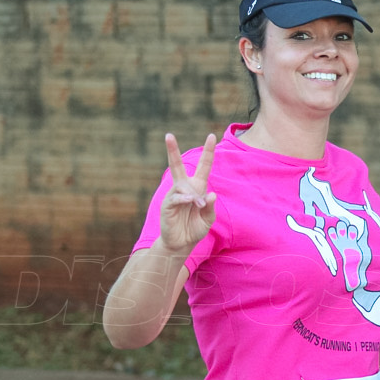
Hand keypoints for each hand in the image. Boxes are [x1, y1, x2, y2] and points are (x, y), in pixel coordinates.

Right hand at [158, 133, 216, 252]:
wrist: (182, 244)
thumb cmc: (195, 228)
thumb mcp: (208, 218)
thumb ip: (210, 207)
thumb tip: (210, 195)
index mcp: (197, 187)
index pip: (203, 166)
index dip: (208, 151)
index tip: (212, 135)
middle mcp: (184, 188)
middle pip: (176, 165)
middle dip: (172, 150)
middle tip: (168, 135)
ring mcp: (174, 195)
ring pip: (182, 185)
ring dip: (193, 195)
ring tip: (199, 206)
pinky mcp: (167, 205)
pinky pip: (176, 197)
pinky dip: (184, 198)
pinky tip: (190, 202)